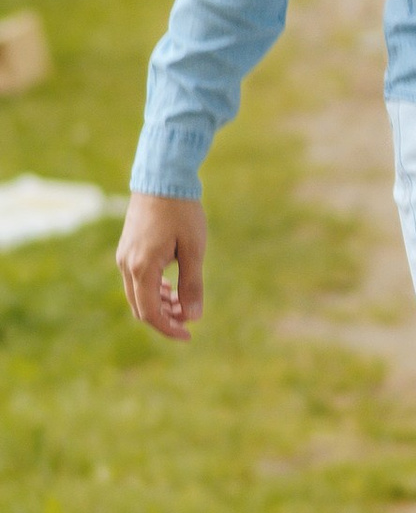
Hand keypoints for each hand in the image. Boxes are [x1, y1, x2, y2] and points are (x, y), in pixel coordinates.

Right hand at [119, 195, 206, 343]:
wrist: (162, 179)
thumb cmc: (182, 212)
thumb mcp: (194, 249)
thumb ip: (192, 284)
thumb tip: (193, 316)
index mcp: (142, 268)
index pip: (150, 313)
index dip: (169, 328)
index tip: (189, 334)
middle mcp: (126, 265)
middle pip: (140, 308)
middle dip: (164, 319)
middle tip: (189, 318)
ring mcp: (124, 257)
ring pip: (137, 294)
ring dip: (159, 304)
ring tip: (184, 302)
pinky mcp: (127, 250)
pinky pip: (136, 280)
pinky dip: (153, 290)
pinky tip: (173, 287)